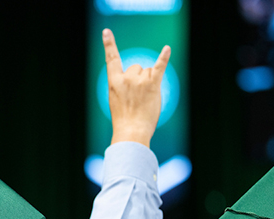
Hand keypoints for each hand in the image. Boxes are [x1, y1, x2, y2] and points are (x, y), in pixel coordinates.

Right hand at [102, 28, 169, 146]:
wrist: (131, 131)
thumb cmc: (125, 119)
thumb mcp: (117, 100)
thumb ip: (124, 86)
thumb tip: (142, 74)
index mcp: (114, 82)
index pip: (111, 59)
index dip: (109, 45)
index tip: (106, 32)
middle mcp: (126, 77)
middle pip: (137, 68)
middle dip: (140, 80)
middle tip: (138, 99)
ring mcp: (139, 80)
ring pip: (149, 72)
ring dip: (150, 83)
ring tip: (145, 100)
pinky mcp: (152, 84)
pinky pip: (159, 67)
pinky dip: (164, 57)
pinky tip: (167, 49)